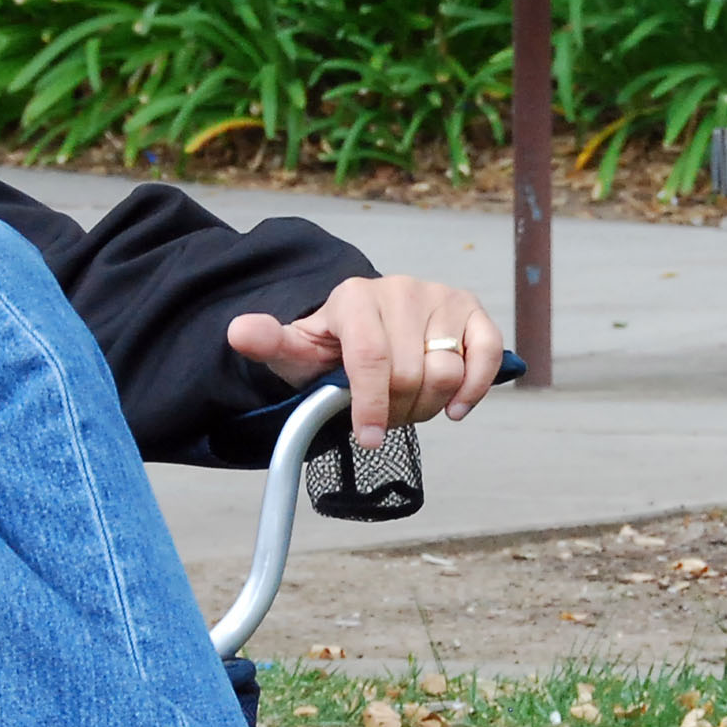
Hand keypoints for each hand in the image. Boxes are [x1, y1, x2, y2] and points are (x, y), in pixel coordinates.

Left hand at [225, 276, 501, 446]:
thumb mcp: (297, 352)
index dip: (371, 405)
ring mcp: (439, 297)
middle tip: (384, 416)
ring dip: (430, 405)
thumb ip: (271, 344)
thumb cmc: (331, 348)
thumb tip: (239, 331)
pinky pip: (487, 355)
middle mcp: (399, 289)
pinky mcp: (471, 310)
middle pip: (410, 374)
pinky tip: (456, 407)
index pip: (370, 358)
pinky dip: (475, 389)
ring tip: (410, 405)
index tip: (369, 438)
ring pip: (447, 371)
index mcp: (353, 297)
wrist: (367, 327)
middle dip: (397, 410)